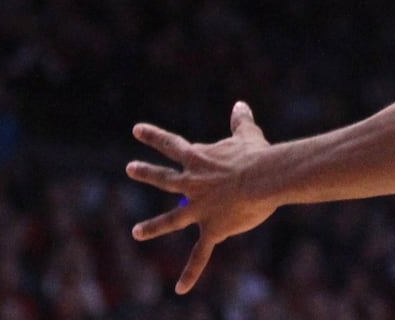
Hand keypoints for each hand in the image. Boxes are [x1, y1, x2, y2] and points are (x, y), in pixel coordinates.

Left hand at [126, 101, 276, 293]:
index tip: (137, 130)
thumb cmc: (257, 154)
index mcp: (199, 159)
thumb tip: (240, 105)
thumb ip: (240, 122)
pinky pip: (198, 255)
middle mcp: (192, 184)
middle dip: (146, 173)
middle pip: (164, 179)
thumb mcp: (247, 134)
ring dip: (153, 227)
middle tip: (130, 168)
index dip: (153, 136)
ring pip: (171, 219)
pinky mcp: (211, 229)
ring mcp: (198, 208)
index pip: (171, 145)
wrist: (264, 178)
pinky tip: (180, 289)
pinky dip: (190, 272)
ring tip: (137, 232)